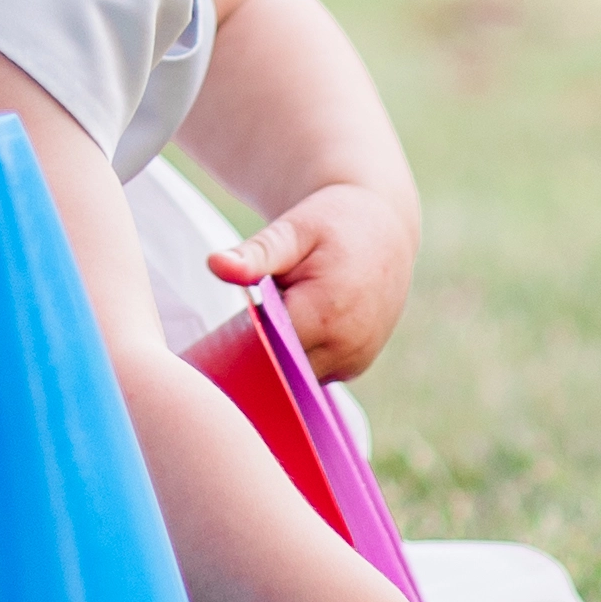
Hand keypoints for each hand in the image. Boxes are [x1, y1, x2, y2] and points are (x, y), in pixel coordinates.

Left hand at [206, 179, 414, 377]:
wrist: (384, 228)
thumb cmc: (333, 223)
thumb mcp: (293, 230)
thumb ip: (255, 254)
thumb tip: (215, 264)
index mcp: (325, 315)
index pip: (262, 350)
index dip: (240, 338)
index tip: (231, 321)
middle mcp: (345, 348)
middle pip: (278, 370)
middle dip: (258, 349)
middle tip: (252, 314)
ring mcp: (354, 361)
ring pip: (295, 378)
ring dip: (279, 356)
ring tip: (279, 315)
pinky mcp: (357, 366)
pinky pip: (314, 375)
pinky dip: (299, 358)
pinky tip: (295, 328)